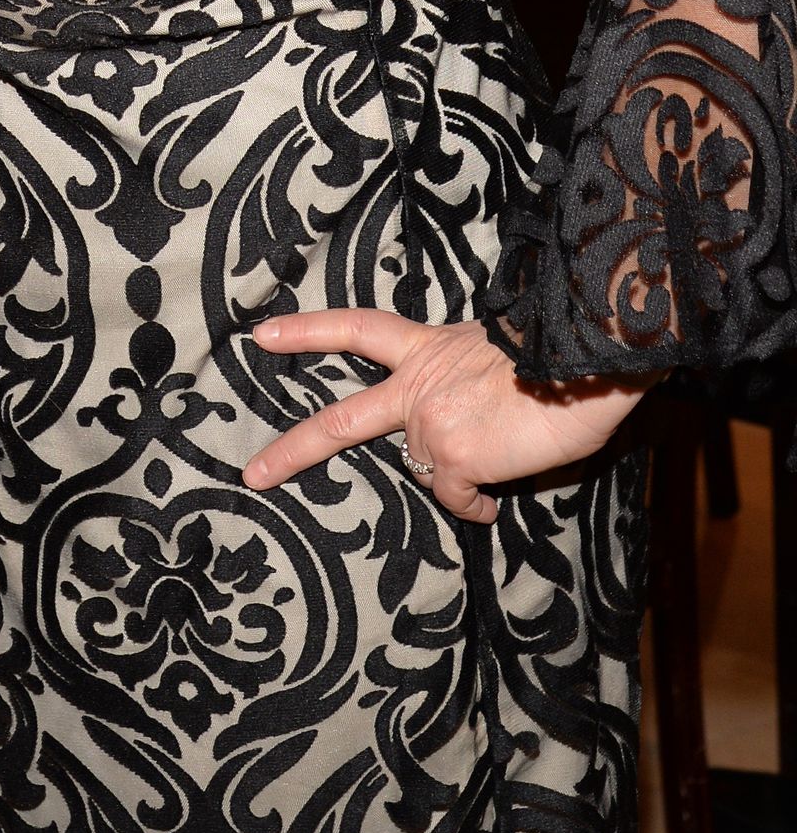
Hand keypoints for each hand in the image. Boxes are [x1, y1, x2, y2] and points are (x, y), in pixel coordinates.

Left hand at [240, 308, 650, 524]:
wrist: (578, 364)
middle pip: (342, 421)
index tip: (261, 334)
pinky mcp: (453, 458)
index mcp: (425, 347)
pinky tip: (493, 498)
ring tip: (494, 456)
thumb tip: (463, 415)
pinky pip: (456, 497)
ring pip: (424, 466)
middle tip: (253, 475)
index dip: (307, 332)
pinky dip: (474, 504)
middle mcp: (417, 384)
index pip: (355, 328)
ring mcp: (429, 423)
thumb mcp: (491, 351)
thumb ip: (458, 377)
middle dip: (293, 450)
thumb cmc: (551, 355)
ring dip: (451, 471)